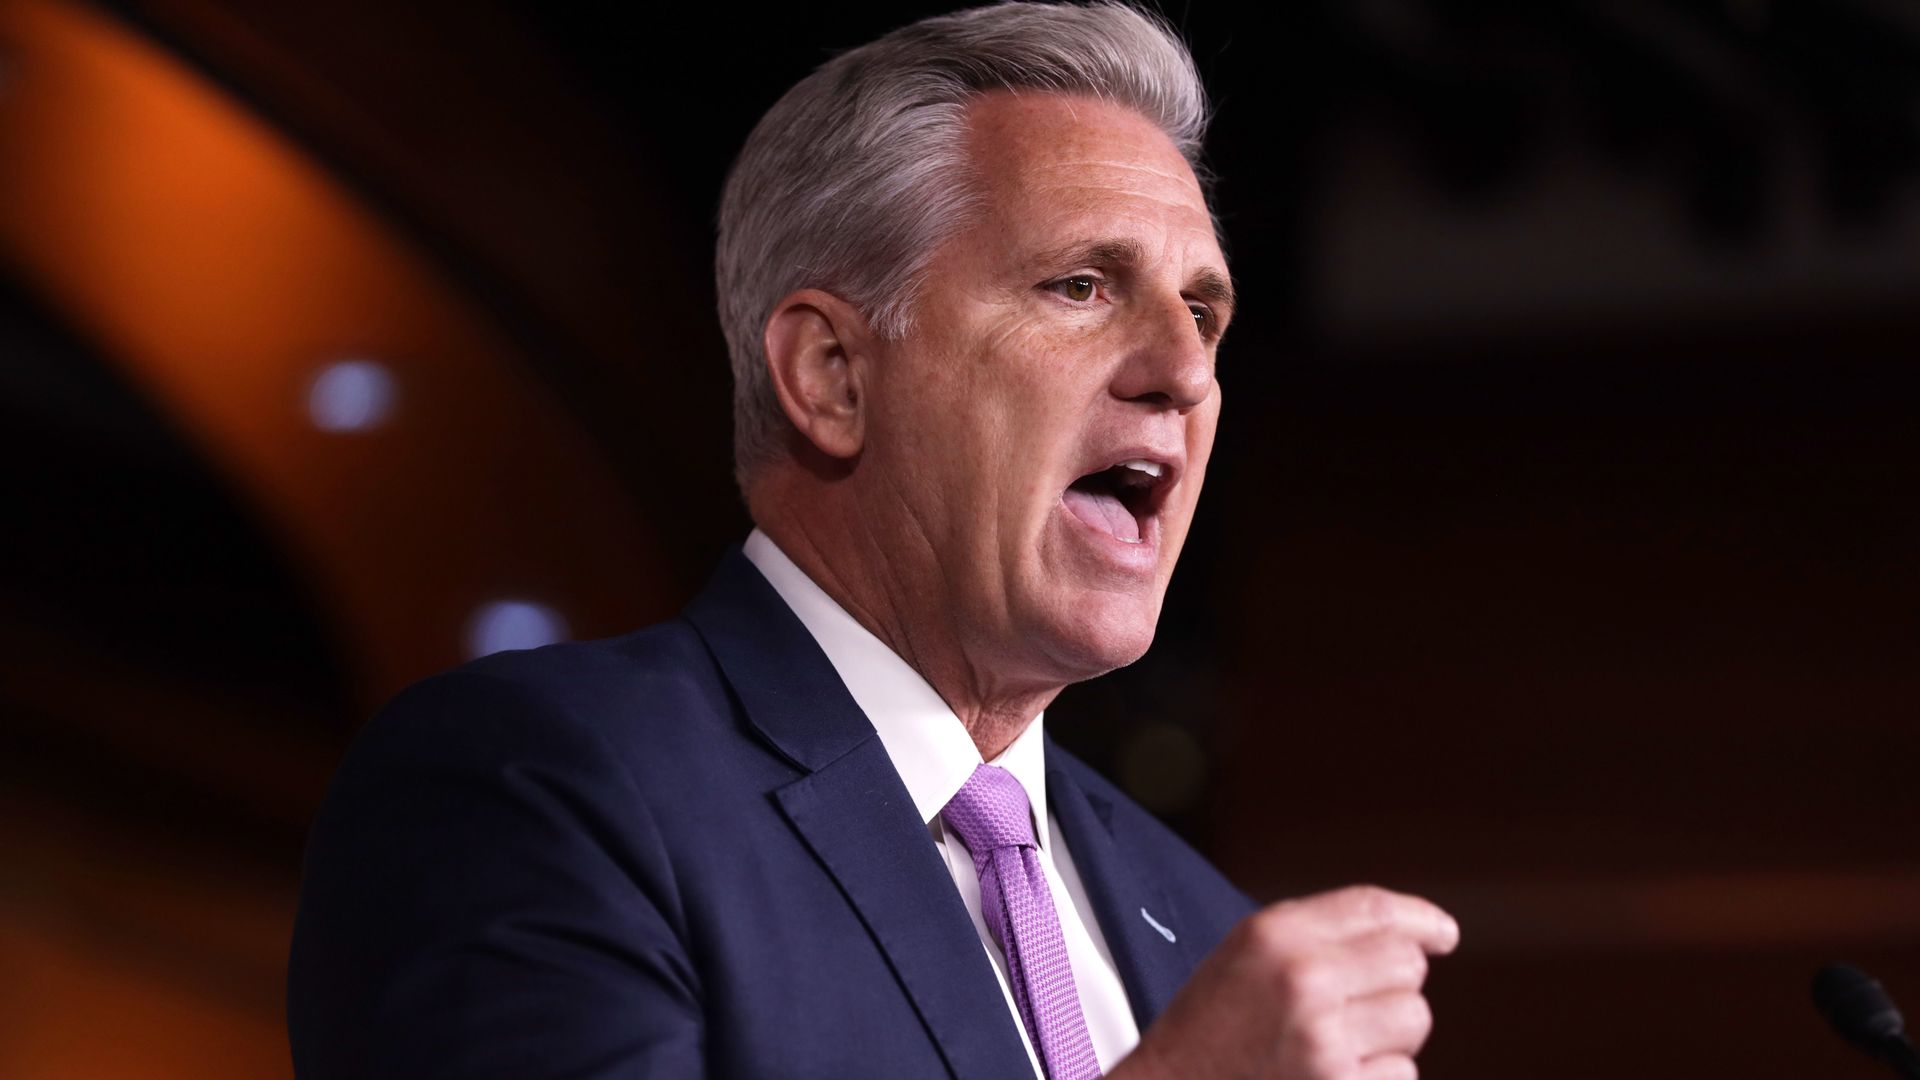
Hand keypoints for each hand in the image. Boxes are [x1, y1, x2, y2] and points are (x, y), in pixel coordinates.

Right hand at [1111, 885, 1459, 1079]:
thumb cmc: (1210, 1025)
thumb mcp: (1247, 954)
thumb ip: (1319, 934)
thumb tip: (1419, 939)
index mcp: (1275, 935)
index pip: (1376, 910)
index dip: (1421, 919)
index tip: (1443, 934)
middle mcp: (1303, 980)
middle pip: (1407, 966)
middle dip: (1395, 984)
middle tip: (1356, 1004)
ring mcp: (1324, 1042)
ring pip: (1413, 1020)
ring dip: (1388, 1034)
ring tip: (1335, 1044)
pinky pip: (1402, 1073)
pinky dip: (1376, 1076)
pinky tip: (1330, 1076)